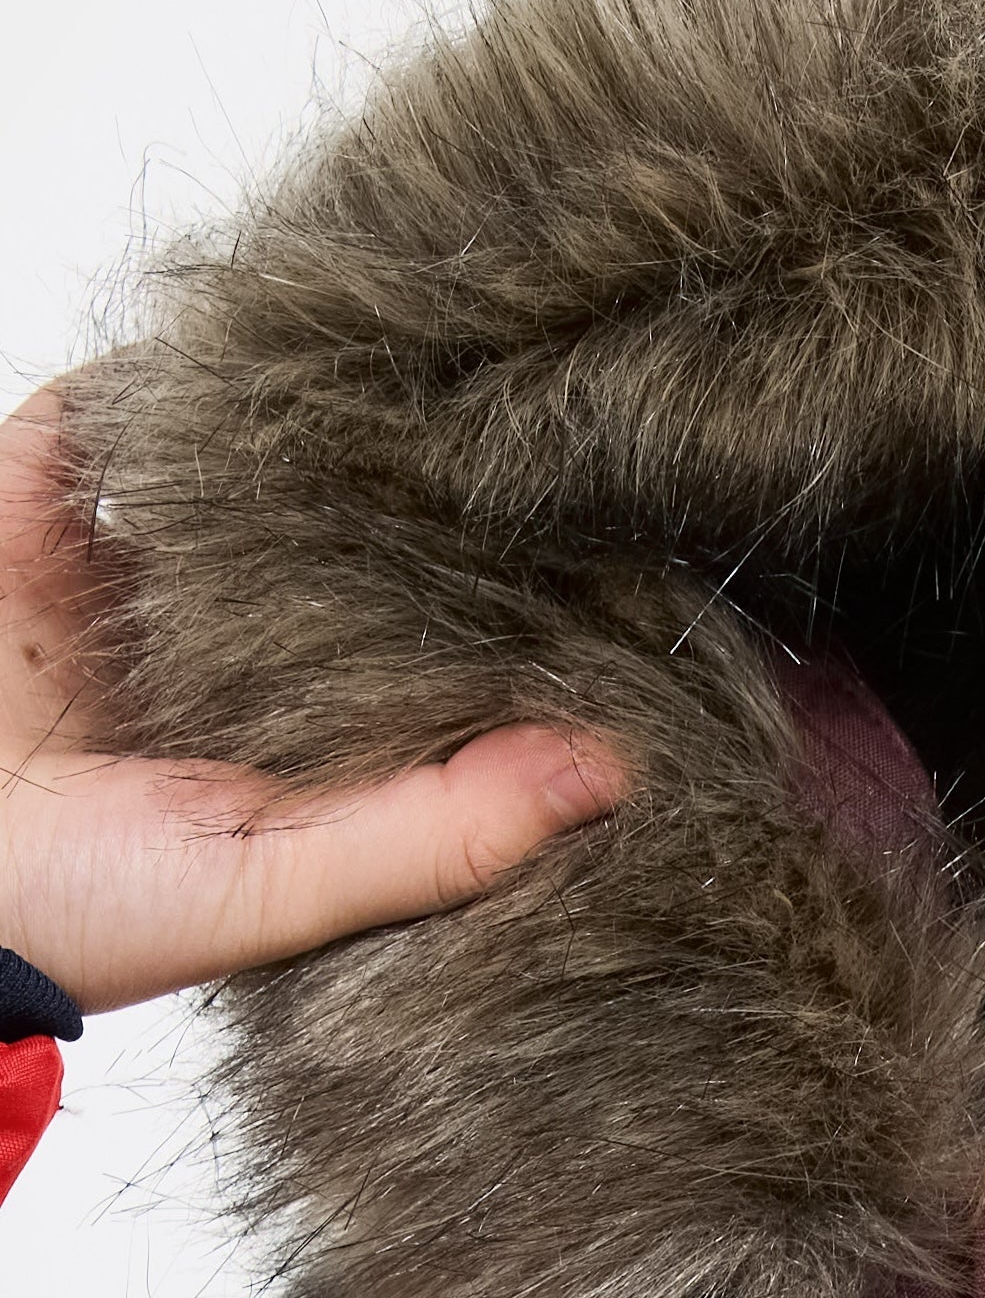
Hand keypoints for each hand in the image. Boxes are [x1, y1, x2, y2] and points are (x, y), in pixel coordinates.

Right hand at [0, 377, 623, 1014]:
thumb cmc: (83, 918)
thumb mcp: (282, 887)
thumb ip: (438, 834)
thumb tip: (612, 773)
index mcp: (304, 742)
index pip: (432, 652)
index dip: (510, 611)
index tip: (608, 566)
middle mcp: (230, 654)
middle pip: (352, 546)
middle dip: (425, 503)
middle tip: (528, 450)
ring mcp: (130, 580)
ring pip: (241, 472)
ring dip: (307, 434)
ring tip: (403, 396)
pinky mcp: (25, 514)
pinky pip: (100, 420)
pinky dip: (161, 390)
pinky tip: (237, 378)